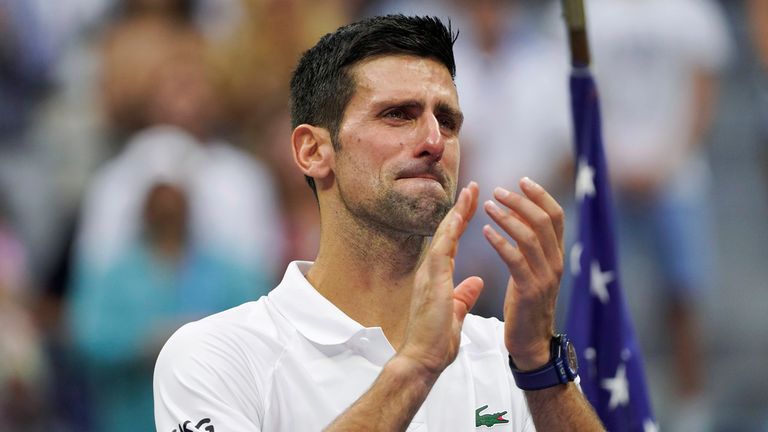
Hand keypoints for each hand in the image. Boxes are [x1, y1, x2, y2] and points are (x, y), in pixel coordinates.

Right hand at [398, 182, 484, 375]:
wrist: (421, 359)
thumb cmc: (435, 341)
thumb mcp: (454, 313)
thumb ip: (464, 296)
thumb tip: (476, 283)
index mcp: (436, 277)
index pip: (450, 242)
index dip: (461, 222)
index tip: (473, 204)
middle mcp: (430, 271)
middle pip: (446, 232)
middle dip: (460, 209)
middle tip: (472, 186)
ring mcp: (428, 274)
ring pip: (443, 234)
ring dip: (457, 212)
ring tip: (471, 191)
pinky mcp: (431, 281)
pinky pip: (441, 248)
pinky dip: (450, 230)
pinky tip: (460, 214)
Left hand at [482, 177, 564, 369]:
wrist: (530, 343)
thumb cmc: (526, 305)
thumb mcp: (532, 271)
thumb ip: (530, 246)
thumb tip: (521, 215)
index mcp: (556, 256)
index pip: (556, 216)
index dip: (540, 195)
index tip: (522, 180)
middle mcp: (555, 263)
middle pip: (544, 221)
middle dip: (521, 202)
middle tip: (498, 191)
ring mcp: (545, 277)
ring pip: (530, 237)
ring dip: (508, 218)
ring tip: (488, 206)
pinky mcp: (530, 291)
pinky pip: (516, 260)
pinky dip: (500, 242)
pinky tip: (485, 232)